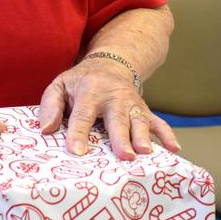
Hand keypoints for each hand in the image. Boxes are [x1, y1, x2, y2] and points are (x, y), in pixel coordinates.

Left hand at [39, 59, 180, 159]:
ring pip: (139, 120)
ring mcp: (131, 103)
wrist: (110, 64)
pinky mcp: (143, 109)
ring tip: (146, 154)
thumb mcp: (59, 86)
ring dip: (144, 137)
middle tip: (125, 156)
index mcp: (88, 92)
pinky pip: (158, 121)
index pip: (82, 115)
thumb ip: (50, 107)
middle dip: (121, 137)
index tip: (77, 152)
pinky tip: (174, 148)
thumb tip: (46, 130)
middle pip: (117, 119)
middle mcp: (112, 97)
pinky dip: (167, 134)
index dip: (78, 134)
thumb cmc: (79, 82)